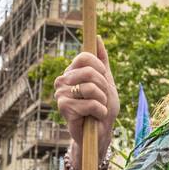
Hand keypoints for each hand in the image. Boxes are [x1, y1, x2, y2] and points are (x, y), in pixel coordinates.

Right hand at [54, 35, 119, 159]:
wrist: (100, 131)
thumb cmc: (103, 105)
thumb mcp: (107, 80)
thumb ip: (102, 60)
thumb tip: (97, 38)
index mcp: (72, 72)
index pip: (85, 57)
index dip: (99, 67)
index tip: (104, 79)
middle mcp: (63, 80)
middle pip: (90, 72)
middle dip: (104, 87)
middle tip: (102, 98)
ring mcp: (61, 94)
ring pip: (91, 88)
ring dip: (102, 100)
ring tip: (98, 108)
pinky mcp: (64, 108)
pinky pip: (90, 103)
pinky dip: (100, 111)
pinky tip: (95, 117)